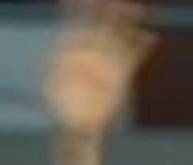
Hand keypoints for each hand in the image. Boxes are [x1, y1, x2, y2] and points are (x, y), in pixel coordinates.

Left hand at [45, 0, 157, 134]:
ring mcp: (105, 60)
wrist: (77, 125)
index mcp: (71, 51)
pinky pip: (132, 56)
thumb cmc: (61, 107)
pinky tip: (150, 36)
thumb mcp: (51, 89)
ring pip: (118, 35)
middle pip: (99, 24)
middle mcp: (89, 51)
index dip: (77, 9)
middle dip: (106, 9)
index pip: (75, 24)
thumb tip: (42, 62)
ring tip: (136, 7)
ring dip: (126, 21)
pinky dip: (141, 46)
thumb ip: (51, 74)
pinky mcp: (120, 73)